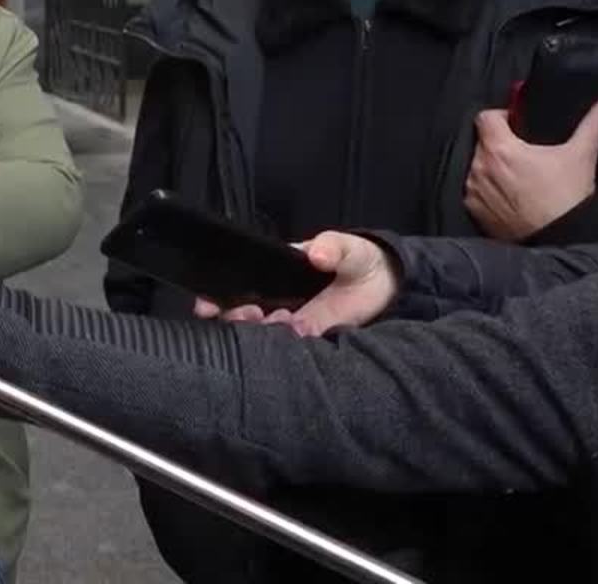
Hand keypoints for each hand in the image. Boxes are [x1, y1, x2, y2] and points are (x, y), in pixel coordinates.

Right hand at [191, 231, 398, 336]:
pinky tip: (291, 342)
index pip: (241, 285)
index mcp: (277, 273)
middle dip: (234, 318)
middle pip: (245, 314)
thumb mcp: (347, 247)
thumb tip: (316, 254)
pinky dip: (286, 350)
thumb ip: (332, 247)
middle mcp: (279, 300)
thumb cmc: (360, 260)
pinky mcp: (315, 340)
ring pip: (265, 333)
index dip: (219, 296)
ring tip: (276, 323)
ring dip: (259, 333)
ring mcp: (295, 322)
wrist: (389, 287)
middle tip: (245, 315)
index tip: (207, 304)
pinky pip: (293, 349)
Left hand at [464, 94, 597, 241]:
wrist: (559, 241)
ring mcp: (472, 190)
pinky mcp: (472, 210)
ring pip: (477, 166)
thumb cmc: (567, 197)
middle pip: (482, 142)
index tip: (517, 124)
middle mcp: (479, 167)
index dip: (501, 116)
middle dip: (499, 143)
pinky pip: (475, 191)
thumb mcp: (581, 155)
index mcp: (499, 148)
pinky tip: (511, 196)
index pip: (485, 117)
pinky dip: (488, 189)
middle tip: (524, 153)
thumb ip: (595, 123)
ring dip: (492, 167)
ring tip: (519, 177)